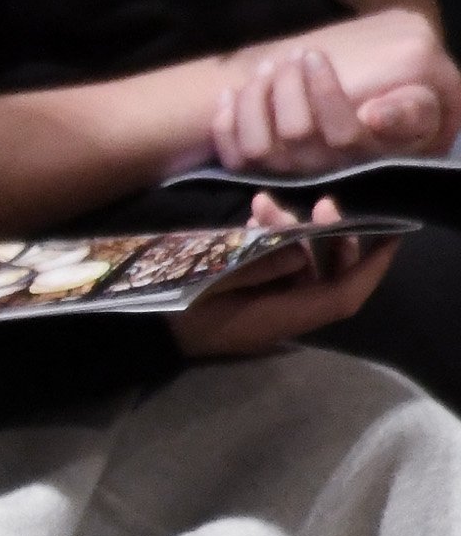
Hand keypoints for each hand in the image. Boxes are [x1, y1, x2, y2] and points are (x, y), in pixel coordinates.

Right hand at [172, 195, 398, 356]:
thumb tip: (297, 248)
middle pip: (328, 279)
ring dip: (295, 234)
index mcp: (283, 318)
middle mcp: (284, 316)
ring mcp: (267, 308)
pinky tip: (253, 217)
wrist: (142, 331)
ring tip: (265, 204)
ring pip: (302, 268)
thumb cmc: (177, 308)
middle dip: (334, 239)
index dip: (372, 267)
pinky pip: (277, 269)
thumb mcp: (216, 281)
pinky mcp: (250, 300)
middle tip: (323, 204)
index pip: (344, 295)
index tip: (392, 234)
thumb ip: (262, 265)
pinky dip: (273, 243)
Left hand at [210, 12, 457, 177]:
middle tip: (290, 55)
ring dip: (255, 100)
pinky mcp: (259, 173)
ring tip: (266, 67)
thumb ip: (410, 111)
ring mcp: (289, 174)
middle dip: (287, 87)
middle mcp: (325, 170)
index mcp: (365, 154)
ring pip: (260, 146)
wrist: (365, 123)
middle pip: (297, 134)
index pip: (344, 133)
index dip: (326, 92)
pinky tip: (230, 93)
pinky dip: (225, 124)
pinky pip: (233, 158)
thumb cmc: (391, 109)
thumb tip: (374, 116)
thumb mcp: (417, 108)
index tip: (314, 55)